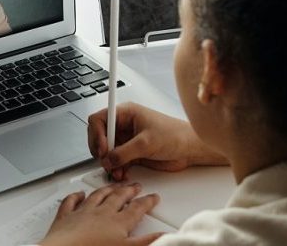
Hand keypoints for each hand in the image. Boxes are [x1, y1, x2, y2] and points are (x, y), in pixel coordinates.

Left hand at [40, 184, 162, 245]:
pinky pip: (71, 202)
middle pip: (118, 198)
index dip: (147, 202)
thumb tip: (164, 236)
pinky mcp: (66, 217)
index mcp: (118, 223)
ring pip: (97, 196)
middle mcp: (101, 213)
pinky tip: (79, 194)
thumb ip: (147, 242)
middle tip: (136, 186)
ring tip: (113, 185)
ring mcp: (82, 213)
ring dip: (107, 189)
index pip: (137, 209)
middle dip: (129, 191)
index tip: (153, 197)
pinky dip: (76, 196)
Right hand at [88, 103, 227, 180]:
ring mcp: (127, 139)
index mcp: (126, 113)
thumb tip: (108, 160)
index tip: (103, 149)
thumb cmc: (175, 135)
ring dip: (109, 162)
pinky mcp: (131, 152)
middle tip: (107, 161)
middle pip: (99, 136)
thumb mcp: (146, 143)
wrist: (190, 149)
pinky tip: (122, 173)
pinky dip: (116, 168)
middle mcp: (123, 125)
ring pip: (107, 151)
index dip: (96, 134)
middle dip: (101, 151)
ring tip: (116, 171)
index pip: (99, 119)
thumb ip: (124, 152)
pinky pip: (116, 161)